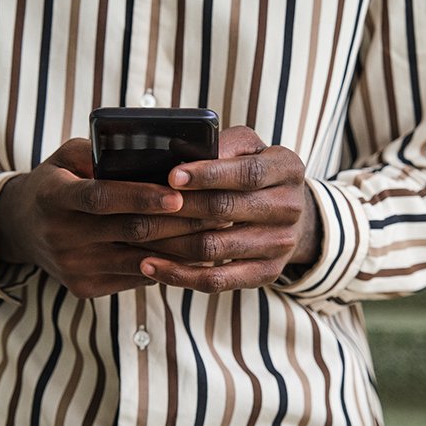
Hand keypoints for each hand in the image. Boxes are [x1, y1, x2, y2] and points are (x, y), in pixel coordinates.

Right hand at [0, 139, 226, 298]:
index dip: (141, 197)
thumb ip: (100, 154)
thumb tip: (152, 153)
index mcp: (53, 197)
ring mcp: (72, 266)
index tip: (178, 195)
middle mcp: (60, 236)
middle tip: (218, 208)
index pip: (101, 198)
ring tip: (217, 229)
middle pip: (130, 231)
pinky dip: (169, 264)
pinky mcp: (85, 288)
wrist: (21, 229)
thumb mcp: (66, 158)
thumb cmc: (57, 183)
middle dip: (179, 221)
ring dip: (184, 246)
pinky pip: (136, 276)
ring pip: (141, 258)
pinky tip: (196, 252)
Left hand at [137, 126, 322, 292]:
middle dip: (179, 208)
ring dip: (169, 242)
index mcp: (287, 168)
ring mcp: (280, 245)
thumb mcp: (247, 148)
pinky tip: (149, 265)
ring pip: (215, 247)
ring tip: (135, 235)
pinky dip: (179, 275)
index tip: (171, 176)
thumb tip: (180, 153)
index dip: (208, 175)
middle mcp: (291, 207)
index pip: (246, 173)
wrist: (290, 214)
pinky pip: (217, 280)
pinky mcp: (267, 274)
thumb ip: (222, 145)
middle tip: (139, 207)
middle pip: (226, 210)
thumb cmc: (253, 172)